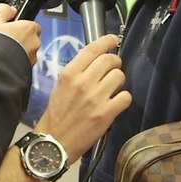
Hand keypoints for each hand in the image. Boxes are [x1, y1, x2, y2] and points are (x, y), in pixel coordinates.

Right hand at [0, 3, 40, 65]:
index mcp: (29, 28)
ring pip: (28, 52)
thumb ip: (4, 10)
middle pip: (30, 39)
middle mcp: (34, 43)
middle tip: (6, 41)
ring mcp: (32, 58)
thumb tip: (10, 8)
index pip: (32, 24)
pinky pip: (24, 63)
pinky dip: (17, 62)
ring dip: (19, 52)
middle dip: (21, 40)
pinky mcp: (28, 69)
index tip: (11, 28)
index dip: (21, 26)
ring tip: (4, 53)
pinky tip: (6, 62)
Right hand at [35, 34, 128, 161]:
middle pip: (110, 60)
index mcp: (69, 74)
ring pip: (119, 76)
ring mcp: (96, 98)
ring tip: (112, 90)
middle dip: (115, 63)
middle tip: (113, 71)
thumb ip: (77, 73)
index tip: (114, 40)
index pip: (92, 49)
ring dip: (119, 82)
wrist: (54, 142)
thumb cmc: (56, 115)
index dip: (106, 41)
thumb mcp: (60, 87)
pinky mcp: (106, 113)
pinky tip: (116, 103)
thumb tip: (95, 61)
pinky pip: (126, 97)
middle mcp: (83, 82)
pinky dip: (123, 99)